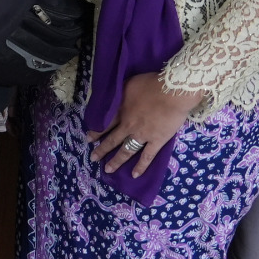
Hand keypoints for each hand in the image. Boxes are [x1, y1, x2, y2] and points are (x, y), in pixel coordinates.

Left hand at [86, 72, 204, 176]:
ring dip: (116, 161)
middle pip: (112, 139)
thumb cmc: (151, 84)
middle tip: (92, 158)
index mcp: (121, 110)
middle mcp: (128, 125)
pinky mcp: (156, 141)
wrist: (171, 92)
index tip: (88, 138)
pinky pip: (147, 156)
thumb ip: (119, 92)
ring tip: (107, 170)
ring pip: (126, 150)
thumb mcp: (128, 83)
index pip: (105, 124)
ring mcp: (142, 135)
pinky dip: (141, 167)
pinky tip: (134, 175)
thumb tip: (112, 96)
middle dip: (101, 149)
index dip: (96, 131)